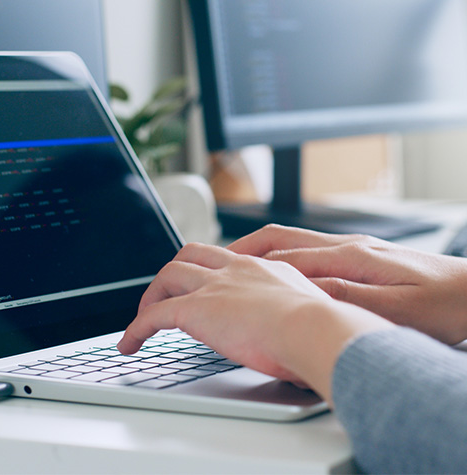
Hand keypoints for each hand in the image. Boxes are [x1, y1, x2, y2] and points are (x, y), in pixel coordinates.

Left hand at [118, 242, 389, 401]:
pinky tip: (129, 344)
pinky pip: (154, 315)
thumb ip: (298, 312)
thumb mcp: (310, 310)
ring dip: (152, 295)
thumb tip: (301, 332)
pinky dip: (136, 328)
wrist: (315, 329)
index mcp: (260, 268)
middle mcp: (234, 270)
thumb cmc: (323, 328)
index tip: (201, 282)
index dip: (206, 267)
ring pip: (169, 275)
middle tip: (165, 293)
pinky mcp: (195, 310)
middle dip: (174, 272)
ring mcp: (213, 286)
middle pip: (190, 255)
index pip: (223, 257)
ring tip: (143, 317)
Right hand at [228, 225, 466, 344]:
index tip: (221, 275)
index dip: (249, 266)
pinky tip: (276, 270)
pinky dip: (282, 256)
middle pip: (282, 239)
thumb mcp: (395, 309)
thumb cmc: (443, 305)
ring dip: (260, 248)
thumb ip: (347, 296)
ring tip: (235, 262)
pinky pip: (309, 251)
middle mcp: (347, 247)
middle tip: (215, 260)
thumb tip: (302, 289)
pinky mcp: (361, 257)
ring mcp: (354, 249)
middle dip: (244, 247)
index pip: (286, 259)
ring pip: (293, 241)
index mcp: (351, 258)